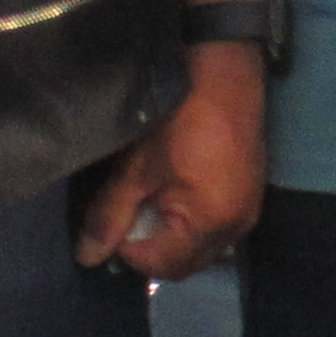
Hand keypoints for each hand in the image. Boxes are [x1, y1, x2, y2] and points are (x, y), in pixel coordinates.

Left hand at [80, 46, 264, 280]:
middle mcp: (236, 227)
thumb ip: (110, 214)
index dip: (129, 250)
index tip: (112, 220)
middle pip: (185, 264)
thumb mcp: (136, 167)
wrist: (225, 70)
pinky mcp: (248, 195)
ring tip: (149, 202)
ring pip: (201, 248)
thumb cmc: (178, 116)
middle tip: (127, 214)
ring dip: (171, 237)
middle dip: (151, 248)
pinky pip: (215, 228)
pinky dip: (190, 222)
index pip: (161, 266)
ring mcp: (247, 211)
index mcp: (210, 223)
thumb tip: (87, 256)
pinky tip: (173, 192)